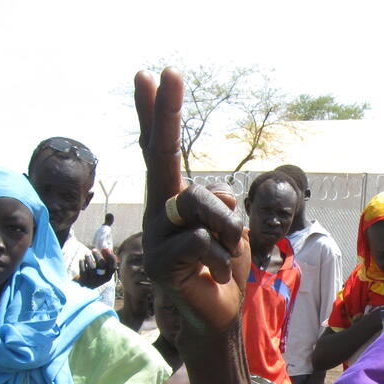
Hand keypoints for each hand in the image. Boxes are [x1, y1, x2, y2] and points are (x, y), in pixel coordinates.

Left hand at [78, 248, 116, 288]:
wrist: (85, 286)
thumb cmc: (96, 273)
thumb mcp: (102, 267)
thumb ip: (105, 258)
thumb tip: (106, 248)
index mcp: (108, 276)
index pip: (113, 266)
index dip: (110, 257)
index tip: (106, 249)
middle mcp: (102, 280)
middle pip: (102, 265)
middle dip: (97, 256)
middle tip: (93, 250)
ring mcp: (93, 281)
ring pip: (92, 268)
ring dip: (88, 259)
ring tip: (86, 254)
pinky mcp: (85, 282)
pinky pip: (83, 270)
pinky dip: (82, 264)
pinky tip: (82, 260)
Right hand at [135, 68, 248, 340]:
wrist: (221, 312)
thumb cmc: (225, 264)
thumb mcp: (230, 227)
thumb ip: (217, 206)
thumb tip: (211, 200)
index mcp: (177, 197)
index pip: (163, 149)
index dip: (159, 115)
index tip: (154, 75)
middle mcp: (159, 209)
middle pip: (161, 157)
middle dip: (163, 113)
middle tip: (161, 70)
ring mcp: (154, 235)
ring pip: (197, 204)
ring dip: (228, 228)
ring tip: (227, 252)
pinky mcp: (157, 262)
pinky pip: (201, 241)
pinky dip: (221, 257)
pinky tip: (214, 273)